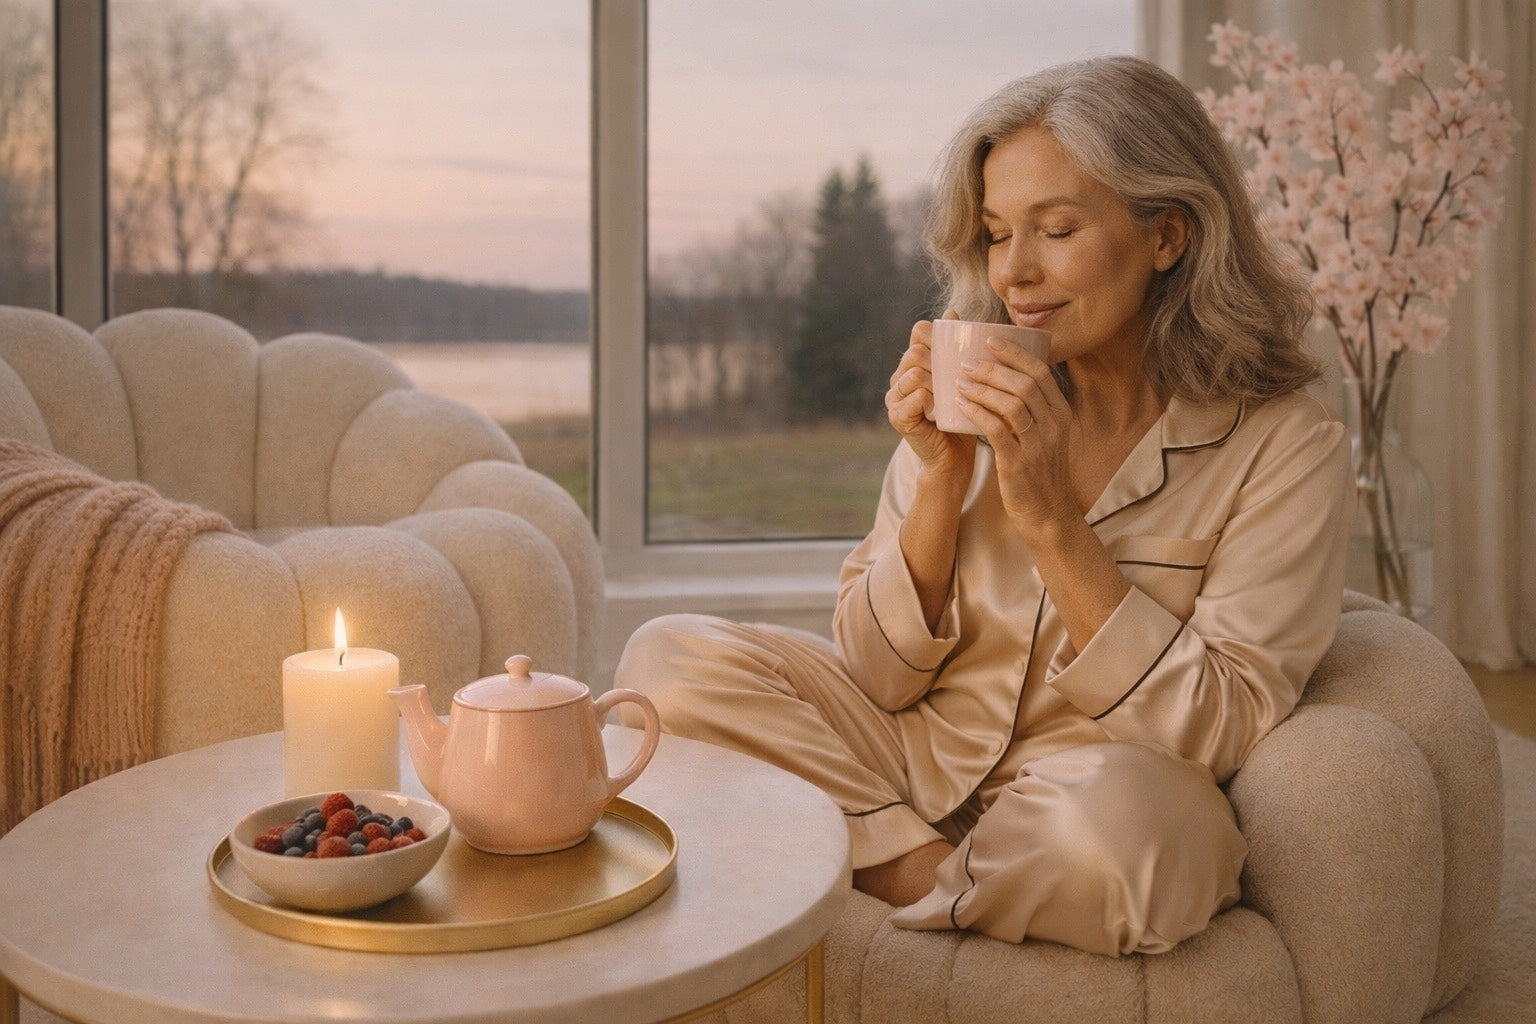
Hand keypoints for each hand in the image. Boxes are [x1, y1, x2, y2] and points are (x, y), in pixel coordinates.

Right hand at [885, 311, 976, 479]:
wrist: (955, 456)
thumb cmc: (962, 415)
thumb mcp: (961, 378)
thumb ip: (956, 349)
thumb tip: (952, 312)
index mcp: (913, 364)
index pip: (919, 333)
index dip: (938, 335)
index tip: (959, 349)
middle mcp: (899, 377)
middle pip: (916, 351)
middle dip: (941, 361)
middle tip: (961, 378)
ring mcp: (895, 397)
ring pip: (914, 372)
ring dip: (938, 381)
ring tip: (953, 395)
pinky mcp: (897, 416)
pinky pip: (914, 396)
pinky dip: (931, 400)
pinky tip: (942, 409)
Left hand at [956, 336, 1076, 525]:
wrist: (1048, 514)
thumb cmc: (1040, 471)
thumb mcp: (1046, 436)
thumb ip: (1034, 409)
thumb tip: (1009, 378)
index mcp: (1062, 414)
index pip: (1041, 373)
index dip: (1015, 353)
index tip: (991, 340)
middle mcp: (1054, 426)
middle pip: (1025, 384)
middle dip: (993, 368)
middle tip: (966, 362)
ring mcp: (1038, 445)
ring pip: (1012, 404)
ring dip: (983, 388)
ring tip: (960, 381)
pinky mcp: (1019, 464)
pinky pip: (997, 430)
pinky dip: (977, 413)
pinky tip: (961, 405)